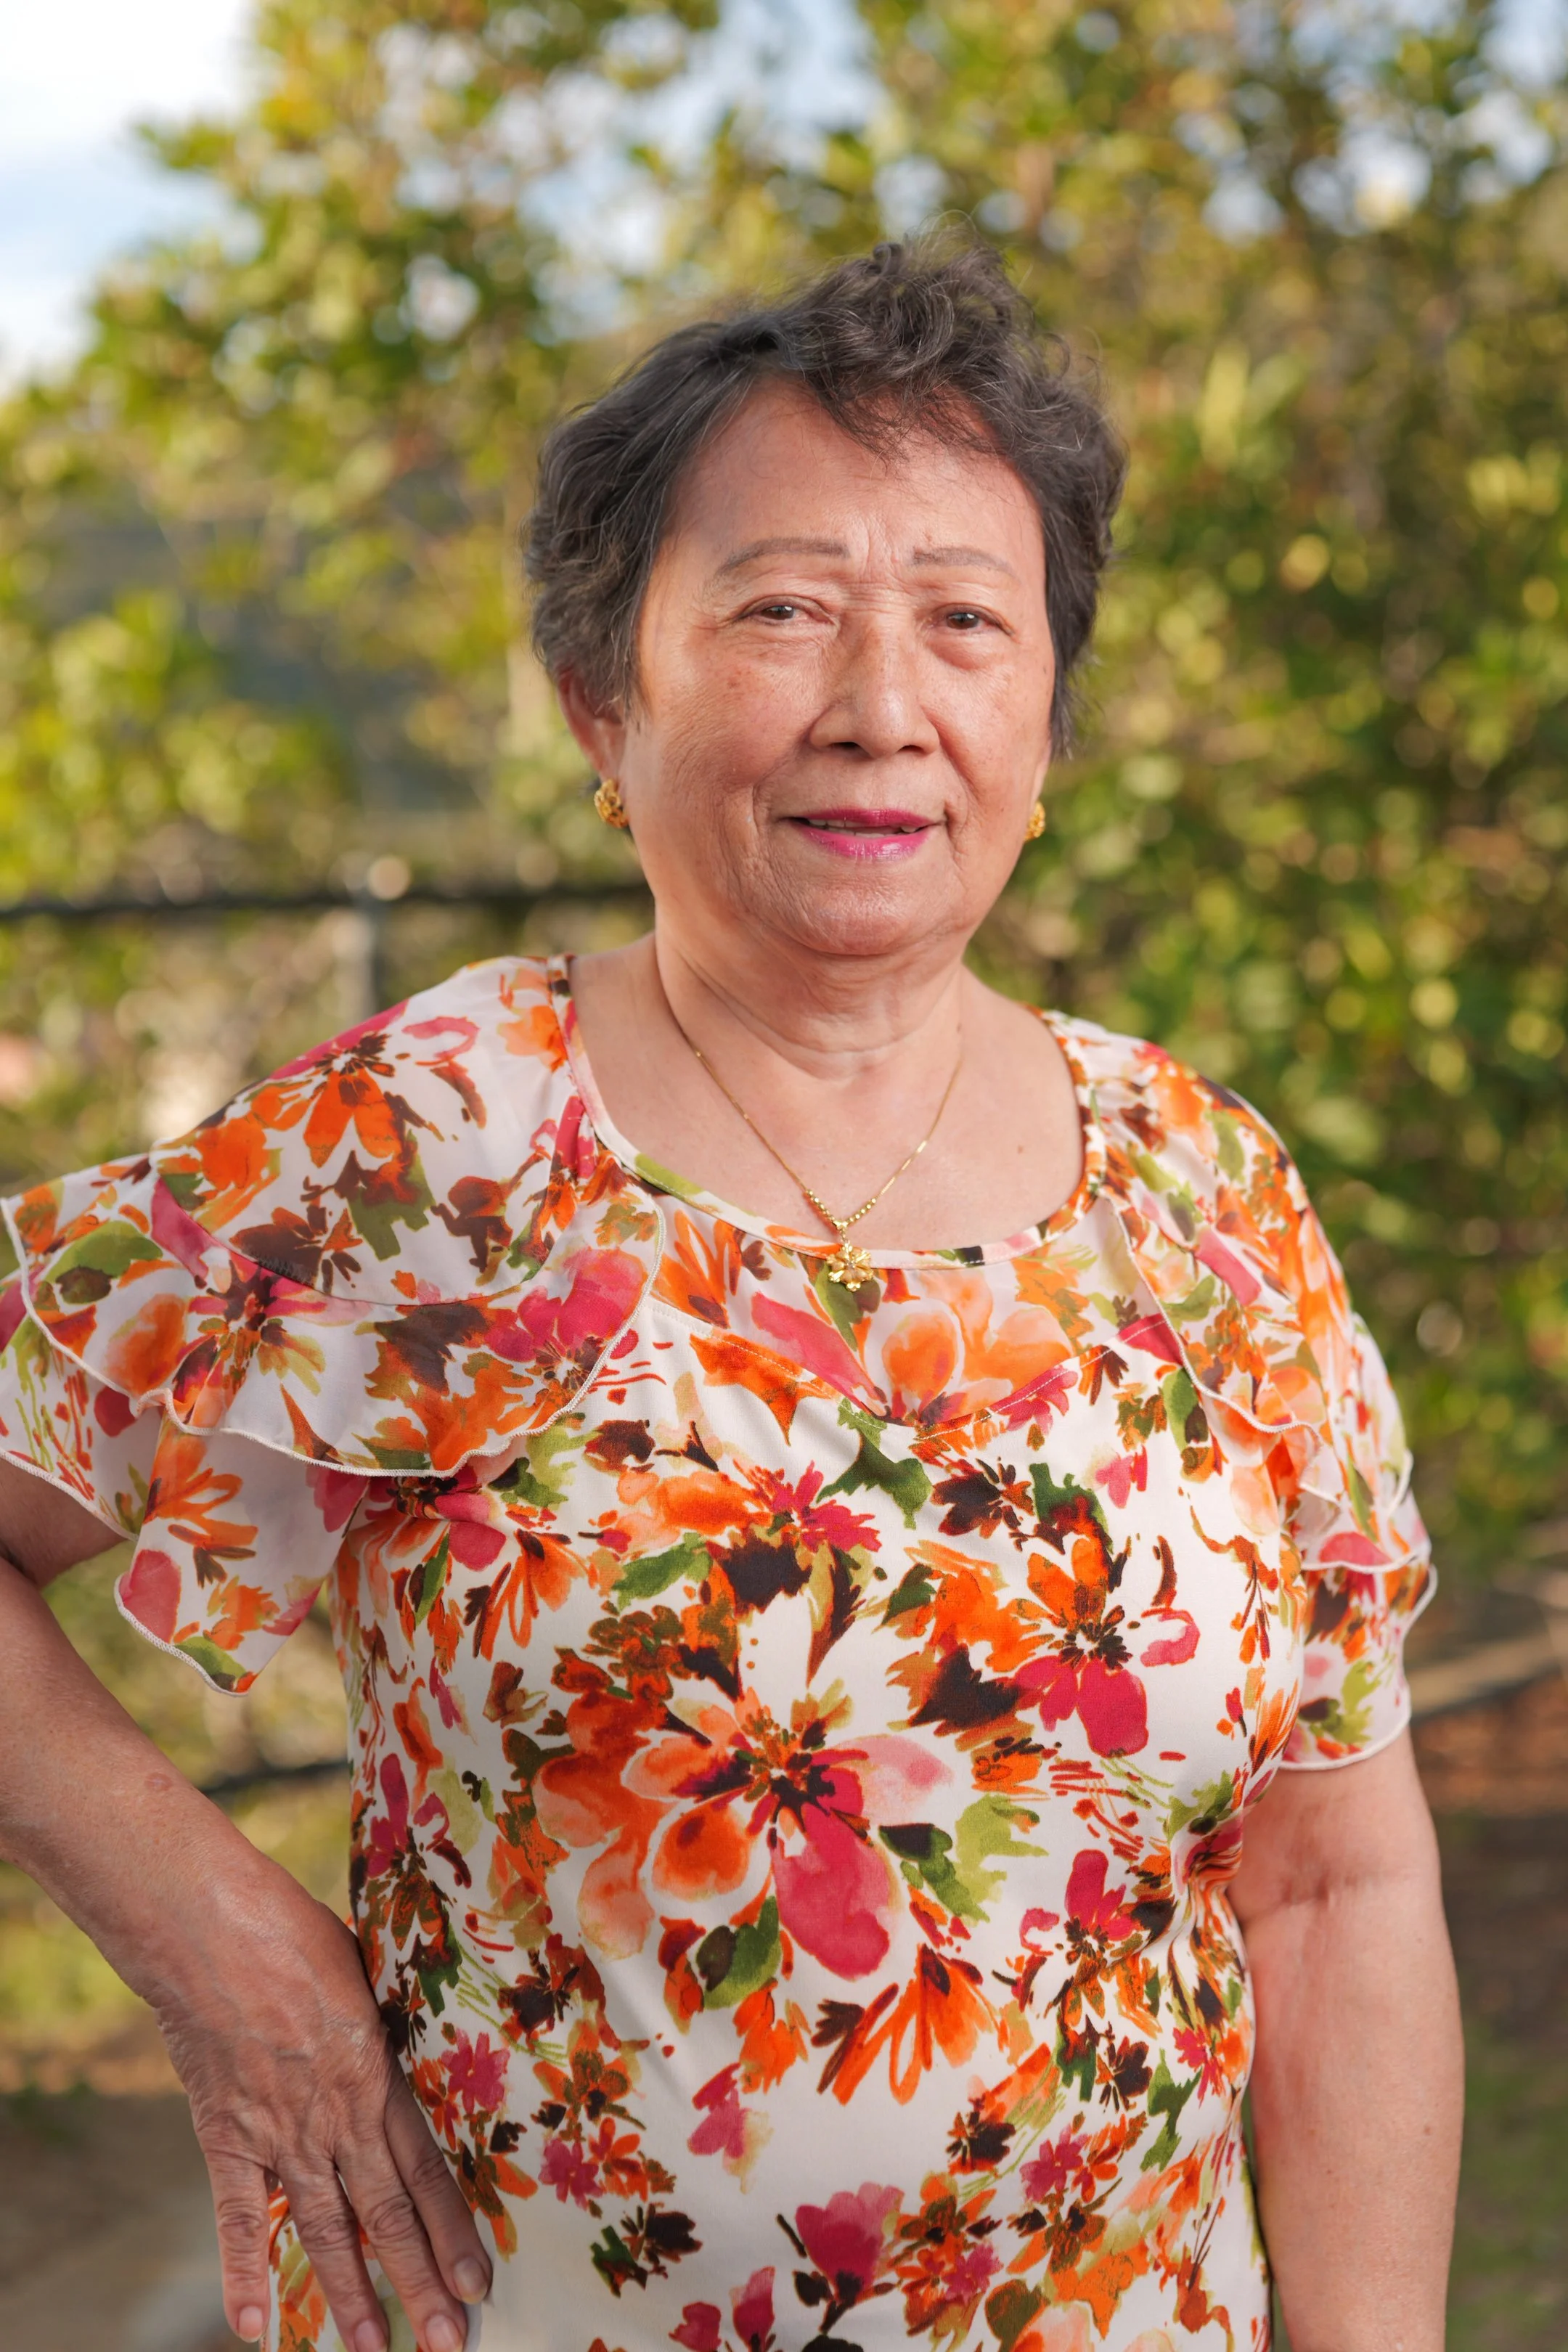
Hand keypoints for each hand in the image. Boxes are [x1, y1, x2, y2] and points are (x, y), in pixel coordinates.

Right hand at [153, 1855, 490, 2351]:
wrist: (215, 1929)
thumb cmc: (297, 1933)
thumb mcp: (370, 1973)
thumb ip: (390, 2025)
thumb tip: (418, 2035)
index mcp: (380, 2075)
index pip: (429, 2171)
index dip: (454, 2232)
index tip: (478, 2283)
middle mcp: (338, 2116)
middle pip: (388, 2215)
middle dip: (420, 2284)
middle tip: (449, 2344)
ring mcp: (281, 2132)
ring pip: (325, 2230)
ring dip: (350, 2296)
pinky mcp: (227, 2136)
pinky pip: (240, 2218)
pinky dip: (244, 2273)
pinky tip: (253, 2330)